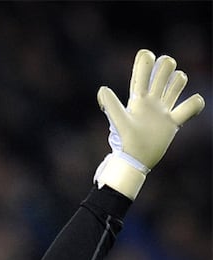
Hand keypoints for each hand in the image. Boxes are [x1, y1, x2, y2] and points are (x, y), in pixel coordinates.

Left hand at [94, 49, 204, 198]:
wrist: (135, 162)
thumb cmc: (125, 143)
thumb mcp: (119, 122)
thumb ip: (112, 106)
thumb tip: (102, 89)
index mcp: (138, 96)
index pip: (145, 68)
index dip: (147, 59)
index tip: (147, 60)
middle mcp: (151, 99)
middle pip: (165, 68)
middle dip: (166, 65)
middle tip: (160, 81)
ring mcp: (163, 110)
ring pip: (178, 82)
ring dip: (179, 81)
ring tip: (171, 94)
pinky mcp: (173, 123)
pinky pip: (190, 107)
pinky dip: (196, 103)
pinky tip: (190, 107)